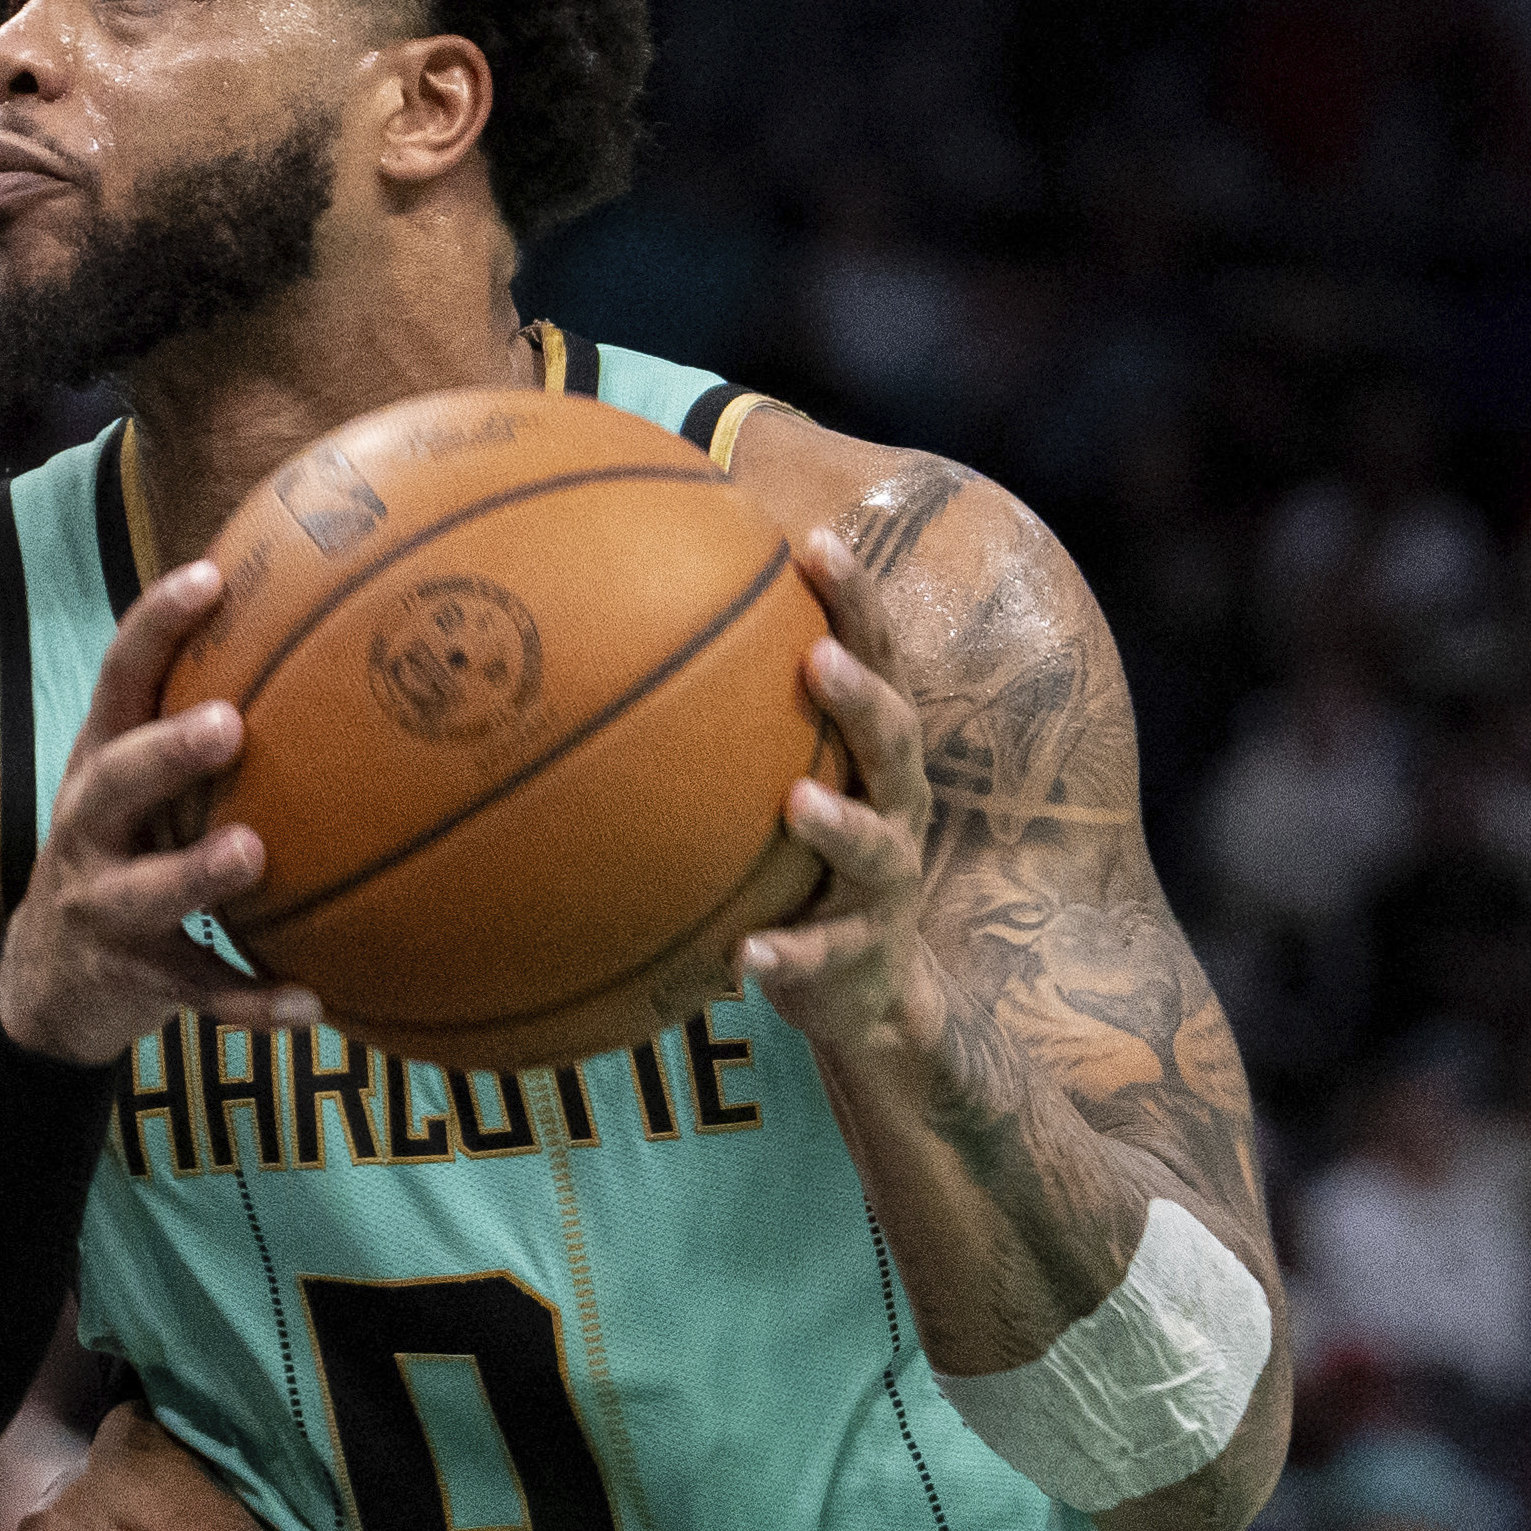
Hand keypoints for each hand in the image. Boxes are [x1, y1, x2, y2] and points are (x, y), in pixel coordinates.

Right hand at [0, 561, 320, 1064]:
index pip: (119, 681)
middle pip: (114, 781)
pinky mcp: (136, 978)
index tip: (209, 577)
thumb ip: (198, 728)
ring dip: (197, 874)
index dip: (155, 627)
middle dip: (165, 751)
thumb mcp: (138, 790)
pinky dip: (252, 1001)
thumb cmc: (123, 855)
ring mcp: (106, 906)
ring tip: (253, 853)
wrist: (48, 986)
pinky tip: (311, 1004)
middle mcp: (90, 830)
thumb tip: (319, 632)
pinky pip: (198, 990)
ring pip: (146, 891)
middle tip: (228, 725)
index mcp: (100, 767)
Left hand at [735, 528, 946, 1063]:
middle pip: (894, 738)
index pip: (875, 659)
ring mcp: (882, 884)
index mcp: (873, 753)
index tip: (816, 543)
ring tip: (798, 805)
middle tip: (818, 658)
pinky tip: (746, 955)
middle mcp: (893, 805)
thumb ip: (735, 709)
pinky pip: (822, 955)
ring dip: (839, 825)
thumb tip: (636, 616)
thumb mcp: (783, 776)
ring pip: (872, 847)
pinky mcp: (856, 954)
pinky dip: (789, 954)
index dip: (856, 602)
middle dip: (862, 695)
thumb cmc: (807, 856)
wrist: (864, 987)